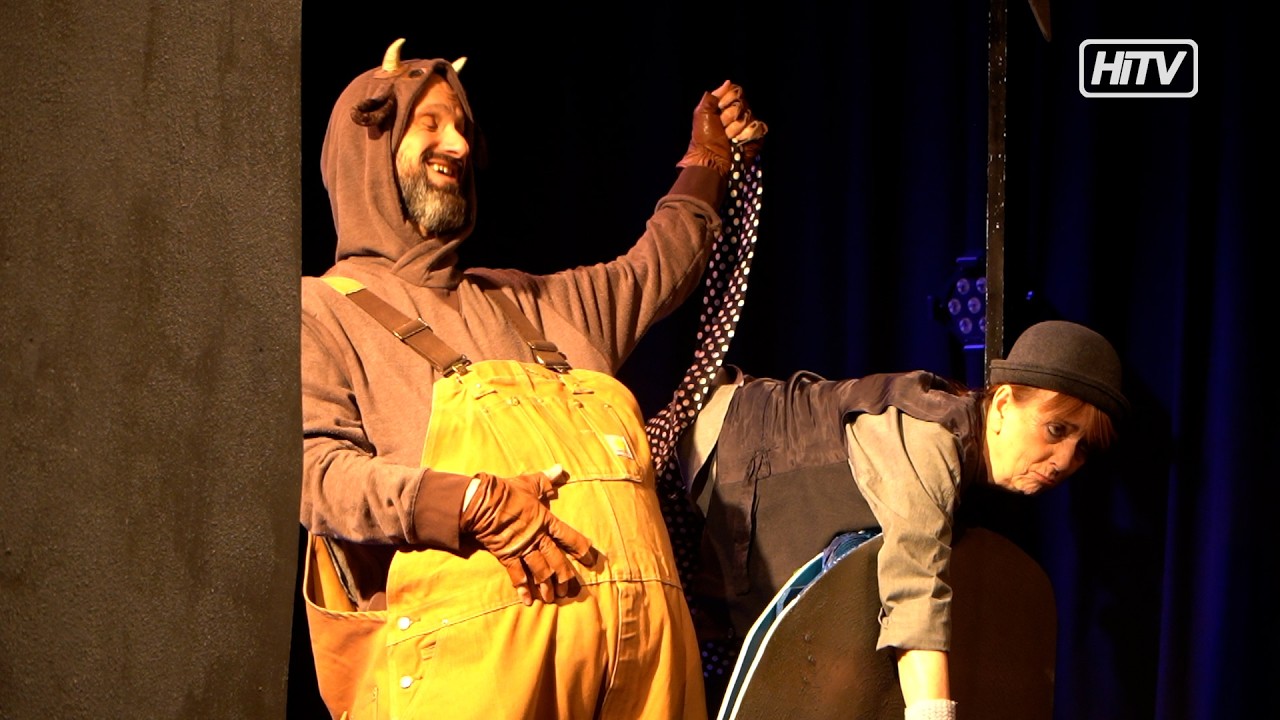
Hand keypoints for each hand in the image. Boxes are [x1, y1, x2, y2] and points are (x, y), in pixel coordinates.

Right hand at [460, 466, 596, 604]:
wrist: (480, 502)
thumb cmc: (506, 491)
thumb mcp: (529, 483)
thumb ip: (547, 480)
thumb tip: (560, 469)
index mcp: (545, 520)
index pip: (569, 537)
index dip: (581, 549)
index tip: (591, 560)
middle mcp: (536, 537)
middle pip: (556, 560)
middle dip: (565, 576)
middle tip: (571, 590)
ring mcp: (521, 548)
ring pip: (539, 571)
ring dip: (547, 586)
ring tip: (553, 598)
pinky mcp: (506, 555)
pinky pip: (516, 575)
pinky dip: (522, 588)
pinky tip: (527, 600)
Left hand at [678, 80, 766, 173]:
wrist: (711, 159)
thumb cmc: (704, 138)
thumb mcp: (702, 112)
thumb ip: (713, 95)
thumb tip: (728, 82)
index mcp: (725, 107)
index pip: (736, 91)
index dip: (727, 100)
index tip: (718, 110)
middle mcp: (738, 114)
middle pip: (742, 103)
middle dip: (729, 116)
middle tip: (721, 128)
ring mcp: (748, 125)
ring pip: (750, 115)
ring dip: (736, 128)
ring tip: (728, 138)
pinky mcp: (756, 136)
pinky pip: (758, 126)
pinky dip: (747, 134)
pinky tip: (738, 142)